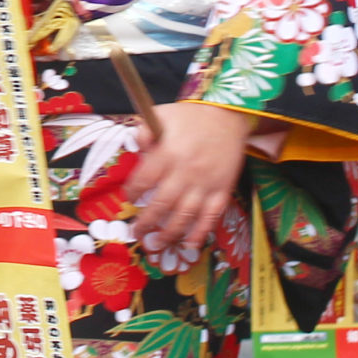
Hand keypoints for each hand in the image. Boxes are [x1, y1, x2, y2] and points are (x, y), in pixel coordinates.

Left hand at [125, 102, 256, 250]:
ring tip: (156, 244)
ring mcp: (206, 183)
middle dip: (146, 223)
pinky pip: (211, 217)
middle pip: (161, 205)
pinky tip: (189, 244)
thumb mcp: (163, 114)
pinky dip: (200, 233)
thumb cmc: (191, 117)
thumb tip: (136, 147)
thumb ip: (144, 130)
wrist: (227, 117)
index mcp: (169, 153)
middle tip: (137, 232)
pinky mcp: (223, 190)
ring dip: (169, 234)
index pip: (144, 180)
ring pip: (185, 216)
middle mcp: (186, 171)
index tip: (130, 199)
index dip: (133, 193)